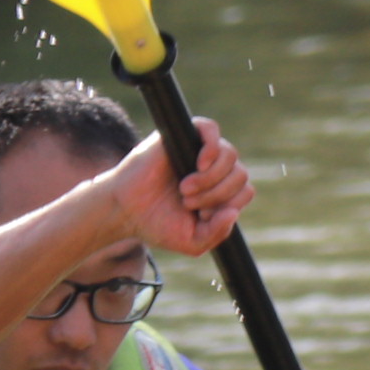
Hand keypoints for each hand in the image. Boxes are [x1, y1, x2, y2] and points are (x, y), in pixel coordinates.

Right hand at [99, 118, 253, 258]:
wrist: (124, 211)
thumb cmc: (156, 224)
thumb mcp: (193, 242)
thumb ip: (218, 233)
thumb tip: (234, 212)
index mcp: (219, 191)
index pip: (244, 191)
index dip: (229, 204)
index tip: (202, 215)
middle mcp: (212, 170)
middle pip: (240, 174)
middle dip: (217, 194)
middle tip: (189, 203)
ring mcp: (197, 151)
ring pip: (229, 155)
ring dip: (211, 178)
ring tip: (185, 190)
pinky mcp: (180, 137)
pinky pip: (209, 128)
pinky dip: (212, 147)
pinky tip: (200, 165)